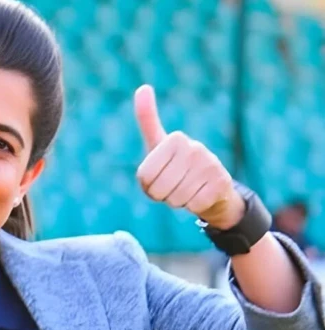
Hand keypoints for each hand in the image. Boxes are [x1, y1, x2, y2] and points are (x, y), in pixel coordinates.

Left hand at [134, 85, 244, 229]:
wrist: (211, 189)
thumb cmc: (176, 167)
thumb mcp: (156, 145)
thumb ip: (147, 119)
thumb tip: (143, 87)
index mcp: (174, 139)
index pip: (145, 176)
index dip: (148, 186)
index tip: (159, 177)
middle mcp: (194, 147)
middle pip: (160, 188)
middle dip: (163, 195)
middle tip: (174, 186)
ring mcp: (210, 163)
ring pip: (177, 198)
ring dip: (178, 201)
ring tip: (187, 190)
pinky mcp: (222, 182)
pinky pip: (193, 204)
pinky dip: (193, 206)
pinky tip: (200, 196)